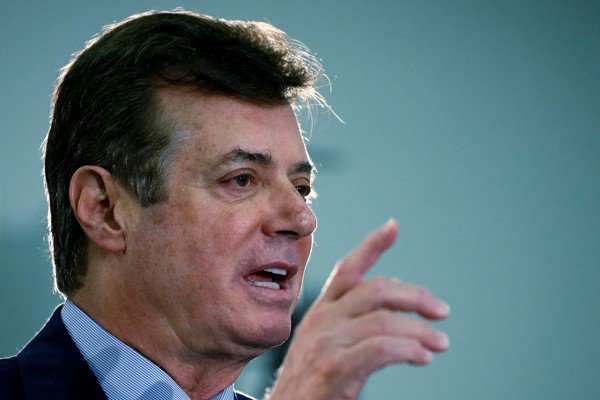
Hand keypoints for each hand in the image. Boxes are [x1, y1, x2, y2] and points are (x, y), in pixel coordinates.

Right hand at [267, 220, 449, 399]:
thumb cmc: (312, 380)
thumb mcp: (327, 342)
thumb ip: (353, 321)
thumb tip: (397, 310)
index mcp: (322, 310)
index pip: (347, 269)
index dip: (371, 246)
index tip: (393, 227)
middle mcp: (321, 319)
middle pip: (376, 290)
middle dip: (415, 297)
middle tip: (441, 312)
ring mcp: (325, 343)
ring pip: (384, 320)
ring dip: (420, 330)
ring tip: (439, 343)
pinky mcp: (333, 369)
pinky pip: (380, 349)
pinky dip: (407, 349)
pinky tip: (421, 357)